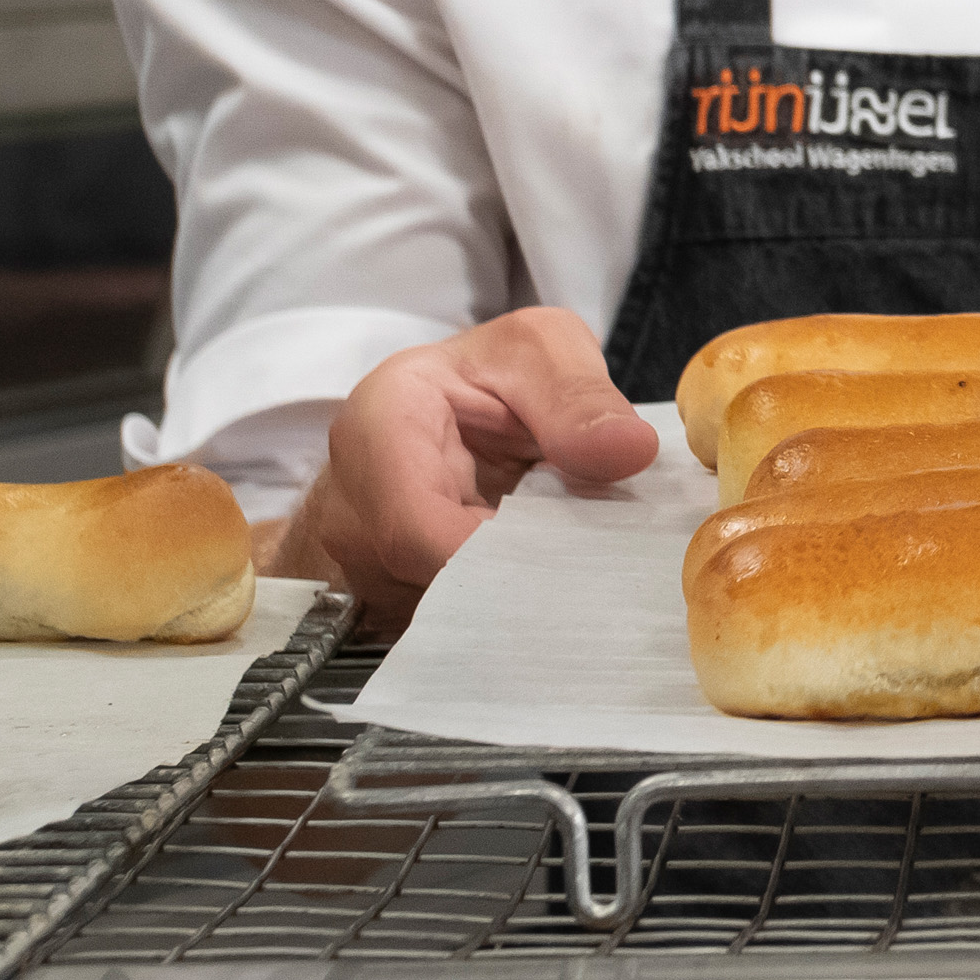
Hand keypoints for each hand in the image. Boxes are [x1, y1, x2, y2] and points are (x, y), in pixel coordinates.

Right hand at [264, 307, 657, 618]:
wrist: (450, 407)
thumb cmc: (488, 377)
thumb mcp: (540, 353)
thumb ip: (579, 396)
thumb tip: (629, 449)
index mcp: (376, 427)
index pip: (413, 525)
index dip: (493, 558)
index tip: (568, 560)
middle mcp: (351, 506)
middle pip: (425, 581)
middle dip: (515, 583)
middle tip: (590, 573)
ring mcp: (361, 563)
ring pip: (436, 615)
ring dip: (511, 602)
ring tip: (570, 573)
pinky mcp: (388, 597)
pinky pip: (442, 627)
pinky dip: (500, 613)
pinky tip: (544, 588)